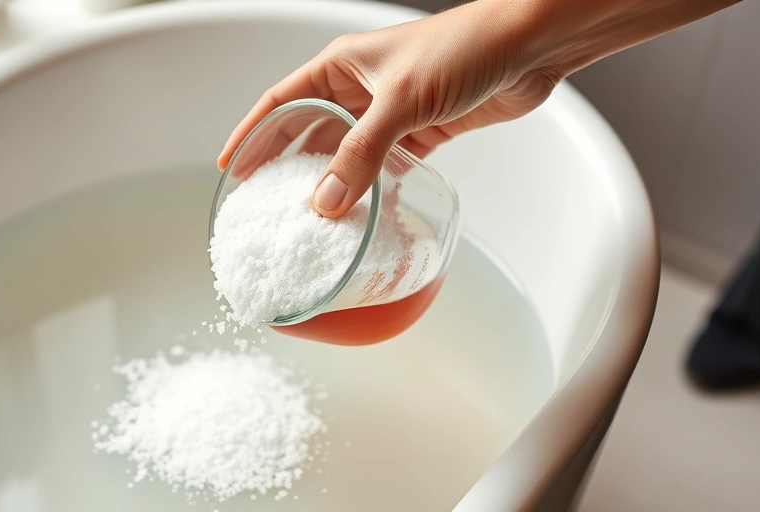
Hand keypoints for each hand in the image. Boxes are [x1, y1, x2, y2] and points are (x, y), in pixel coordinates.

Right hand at [217, 0, 560, 217]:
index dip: (252, 134)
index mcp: (341, 66)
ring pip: (346, 152)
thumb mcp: (401, 101)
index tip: (231, 167)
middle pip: (308, 132)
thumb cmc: (463, 48)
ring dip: (329, 181)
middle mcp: (360, 88)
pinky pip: (383, 164)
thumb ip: (362, 153)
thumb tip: (327, 201)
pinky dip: (369, 186)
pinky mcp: (421, 131)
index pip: (280, 103)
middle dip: (284, 165)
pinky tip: (358, 209)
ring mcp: (390, 111)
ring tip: (306, 215)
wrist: (528, 48)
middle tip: (263, 202)